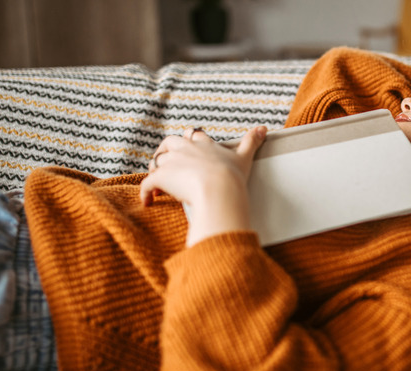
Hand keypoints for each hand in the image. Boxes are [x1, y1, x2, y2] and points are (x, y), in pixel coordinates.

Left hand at [140, 126, 266, 246]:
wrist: (219, 189)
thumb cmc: (232, 175)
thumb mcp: (244, 156)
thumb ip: (252, 141)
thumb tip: (264, 127)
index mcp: (204, 145)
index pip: (193, 136)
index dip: (190, 141)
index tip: (189, 149)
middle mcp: (185, 150)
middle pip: (170, 143)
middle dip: (166, 151)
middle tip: (168, 164)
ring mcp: (172, 163)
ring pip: (157, 162)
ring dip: (156, 172)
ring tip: (160, 186)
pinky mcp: (161, 178)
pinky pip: (147, 184)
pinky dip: (146, 193)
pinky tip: (149, 202)